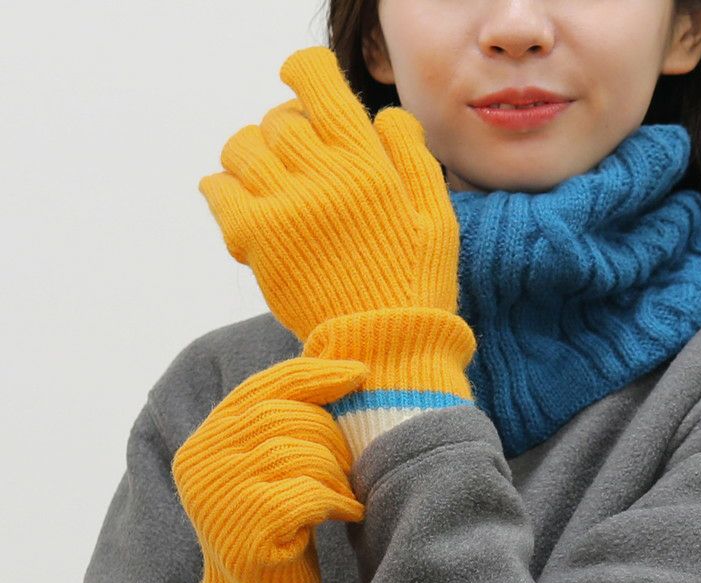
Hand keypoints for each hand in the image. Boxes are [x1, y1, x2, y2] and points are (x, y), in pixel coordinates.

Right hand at [171, 355, 368, 582]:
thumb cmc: (277, 535)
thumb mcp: (268, 472)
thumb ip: (280, 427)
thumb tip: (333, 366)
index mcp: (203, 445)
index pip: (263, 388)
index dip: (315, 375)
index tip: (360, 373)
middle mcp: (201, 467)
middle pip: (286, 417)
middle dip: (332, 435)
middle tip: (351, 464)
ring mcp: (219, 501)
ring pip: (300, 453)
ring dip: (337, 473)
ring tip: (344, 493)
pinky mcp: (245, 535)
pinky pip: (309, 494)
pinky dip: (338, 501)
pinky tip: (346, 514)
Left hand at [197, 45, 460, 343]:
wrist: (384, 345)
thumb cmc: (415, 282)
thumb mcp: (438, 213)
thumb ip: (411, 155)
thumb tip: (383, 114)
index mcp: (366, 161)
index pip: (315, 82)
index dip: (303, 73)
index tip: (303, 85)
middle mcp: (321, 175)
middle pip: (278, 119)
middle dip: (286, 130)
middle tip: (298, 160)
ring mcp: (284, 206)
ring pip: (242, 147)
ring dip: (252, 155)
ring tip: (269, 181)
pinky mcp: (256, 239)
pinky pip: (218, 189)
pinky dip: (223, 189)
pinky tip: (246, 206)